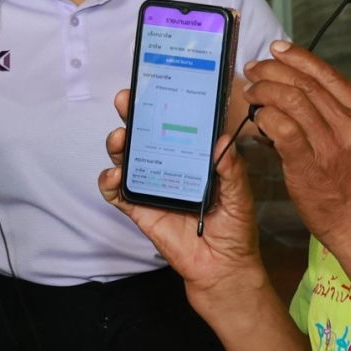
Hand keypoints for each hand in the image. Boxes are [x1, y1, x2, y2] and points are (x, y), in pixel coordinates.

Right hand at [98, 87, 268, 311]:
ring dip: (118, 144)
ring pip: (125, 157)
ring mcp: (151, 186)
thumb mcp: (241, 194)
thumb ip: (232, 169)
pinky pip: (116, 192)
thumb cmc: (236, 229)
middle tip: (126, 100)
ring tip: (120, 139)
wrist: (223, 268)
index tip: (155, 83)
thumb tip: (222, 141)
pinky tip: (114, 177)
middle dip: (131, 113)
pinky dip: (109, 182)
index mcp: (193, 156)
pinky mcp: (139, 209)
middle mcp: (168, 165)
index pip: (174, 122)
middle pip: (143, 132)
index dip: (162, 102)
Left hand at [237, 44, 350, 257]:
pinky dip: (266, 116)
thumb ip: (340, 120)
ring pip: (293, 99)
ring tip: (251, 92)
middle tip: (254, 70)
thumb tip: (301, 96)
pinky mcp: (312, 164)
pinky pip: (283, 128)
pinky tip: (258, 117)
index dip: (299, 58)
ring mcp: (335, 145)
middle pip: (308, 83)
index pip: (330, 75)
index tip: (278, 50)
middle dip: (274, 71)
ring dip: (265, 90)